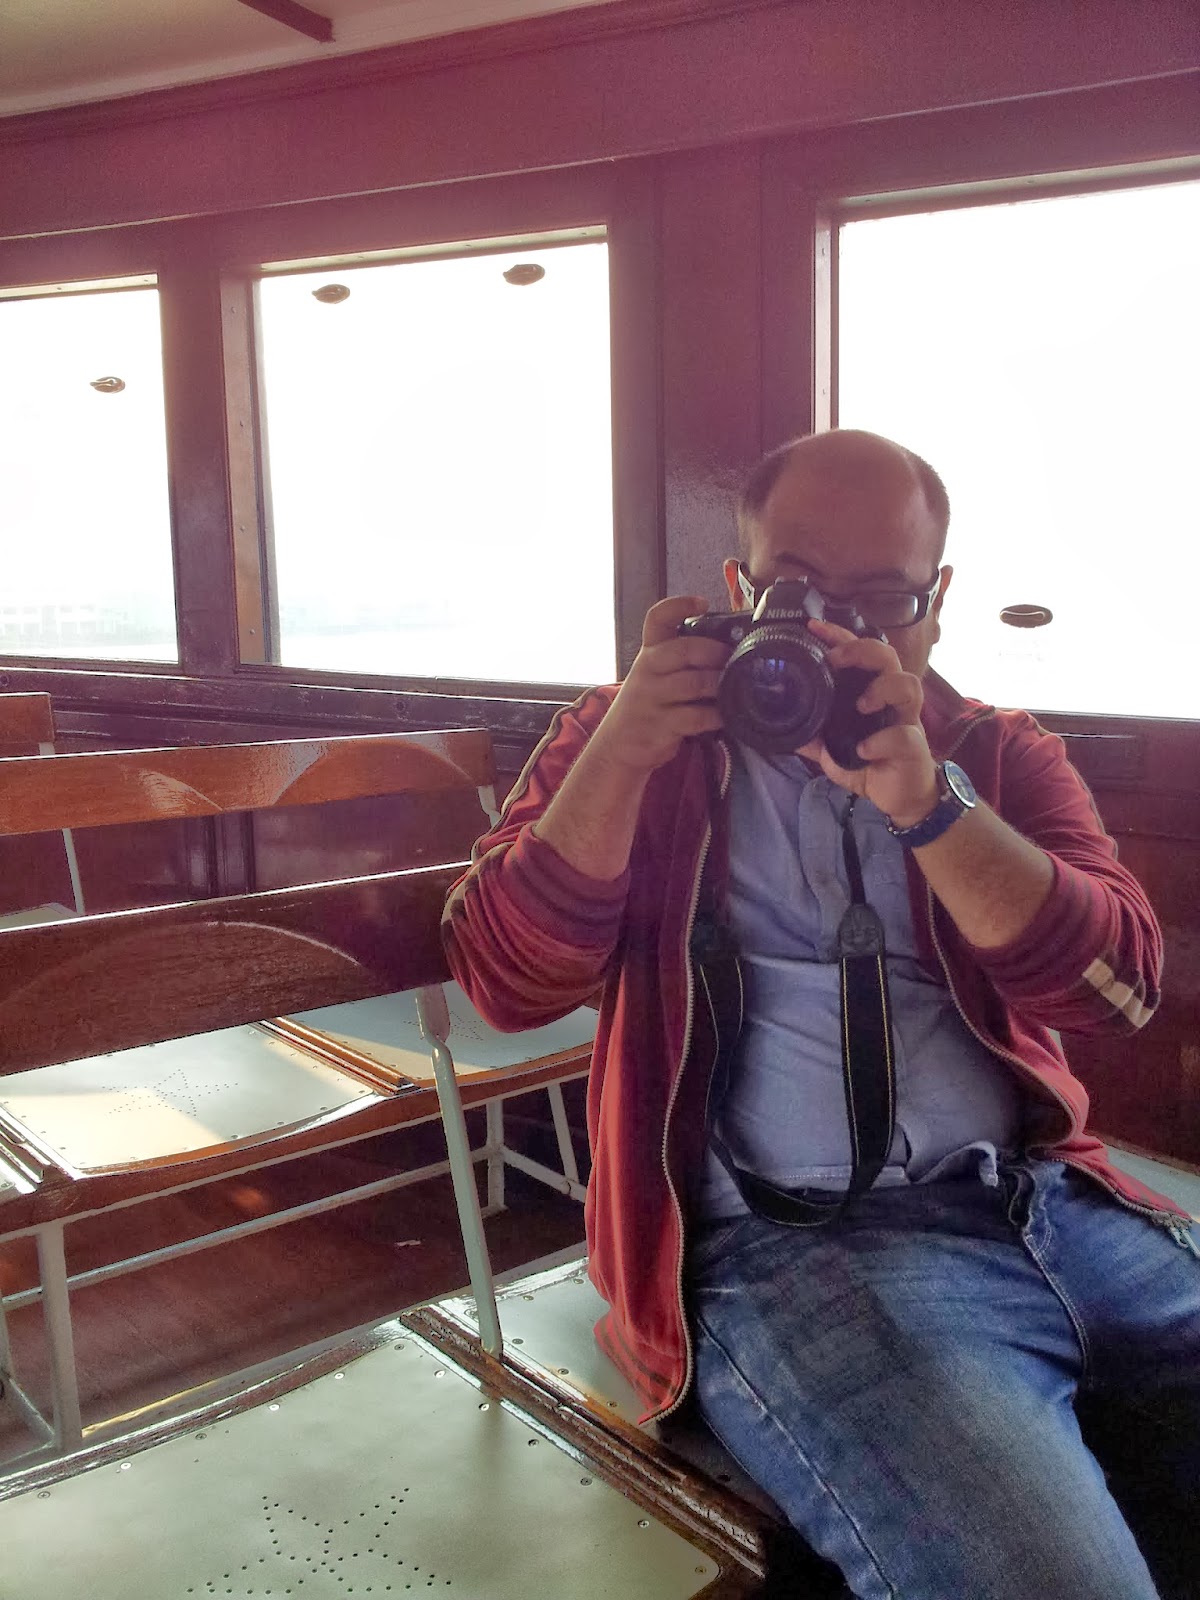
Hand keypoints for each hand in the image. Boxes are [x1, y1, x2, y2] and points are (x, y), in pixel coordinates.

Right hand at [590, 595, 728, 774]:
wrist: (618, 745)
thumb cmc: (647, 704)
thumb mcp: (655, 675)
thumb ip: (682, 660)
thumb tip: (729, 647)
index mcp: (649, 652)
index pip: (658, 618)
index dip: (679, 605)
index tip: (702, 603)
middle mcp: (648, 670)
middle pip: (684, 650)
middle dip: (715, 652)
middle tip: (733, 658)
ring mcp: (652, 698)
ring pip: (693, 683)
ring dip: (720, 685)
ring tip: (736, 687)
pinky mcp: (660, 726)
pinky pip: (696, 717)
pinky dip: (717, 715)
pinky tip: (726, 715)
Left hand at [795, 620, 939, 826]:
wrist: (901, 798)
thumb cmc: (871, 764)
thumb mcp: (834, 750)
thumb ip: (814, 736)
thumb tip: (784, 726)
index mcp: (873, 693)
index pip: (861, 655)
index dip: (840, 637)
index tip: (814, 627)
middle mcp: (892, 701)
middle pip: (889, 657)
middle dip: (862, 651)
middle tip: (836, 660)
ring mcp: (906, 721)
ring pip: (909, 686)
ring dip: (882, 689)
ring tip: (861, 705)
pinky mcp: (914, 747)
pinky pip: (903, 736)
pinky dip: (882, 741)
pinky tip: (863, 749)